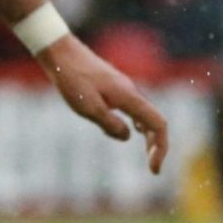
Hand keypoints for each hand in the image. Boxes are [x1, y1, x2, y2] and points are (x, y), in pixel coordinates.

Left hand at [37, 35, 170, 172]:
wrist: (61, 53)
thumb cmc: (73, 79)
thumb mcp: (88, 108)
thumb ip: (110, 125)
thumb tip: (128, 137)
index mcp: (129, 98)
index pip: (158, 124)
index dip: (161, 148)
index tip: (153, 169)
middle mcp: (132, 92)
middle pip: (155, 121)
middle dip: (157, 146)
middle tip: (152, 169)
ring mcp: (124, 89)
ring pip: (145, 115)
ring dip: (149, 136)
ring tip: (147, 154)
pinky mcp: (115, 88)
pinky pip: (135, 109)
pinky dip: (139, 124)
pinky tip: (133, 130)